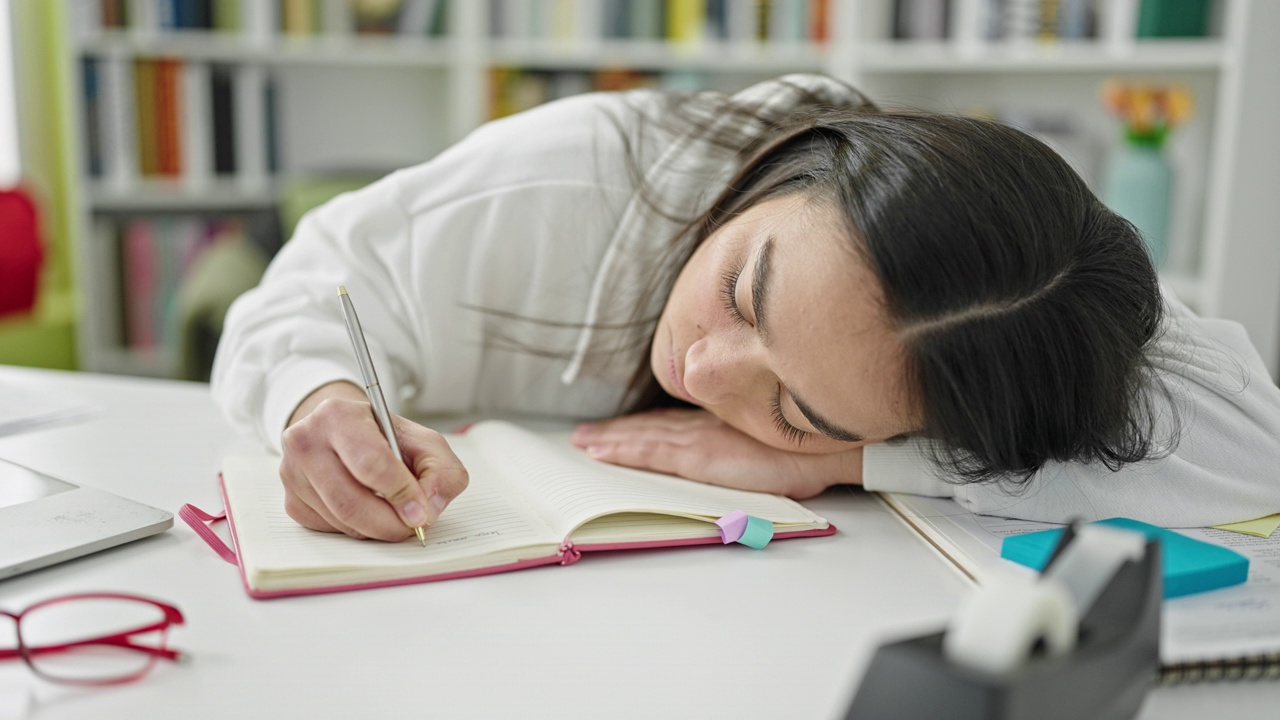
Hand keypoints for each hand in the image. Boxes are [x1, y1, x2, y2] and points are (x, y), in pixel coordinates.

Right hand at [279, 382, 468, 540]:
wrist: (345, 435)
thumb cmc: (385, 439)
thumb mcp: (423, 442)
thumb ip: (441, 470)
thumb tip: (431, 507)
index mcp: (338, 415)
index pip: (371, 463)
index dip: (401, 493)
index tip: (421, 512)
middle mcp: (306, 441)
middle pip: (350, 501)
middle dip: (389, 522)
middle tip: (412, 526)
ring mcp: (293, 473)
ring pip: (341, 520)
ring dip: (376, 529)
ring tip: (395, 515)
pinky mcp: (292, 502)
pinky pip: (330, 529)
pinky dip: (357, 529)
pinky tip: (368, 510)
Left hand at [570, 408, 862, 497]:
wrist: (827, 449)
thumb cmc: (809, 450)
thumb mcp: (769, 443)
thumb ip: (745, 444)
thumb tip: (736, 456)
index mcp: (720, 423)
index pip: (670, 423)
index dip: (641, 427)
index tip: (618, 429)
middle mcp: (703, 426)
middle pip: (649, 428)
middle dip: (616, 432)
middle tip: (584, 435)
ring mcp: (698, 438)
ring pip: (642, 438)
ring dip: (610, 440)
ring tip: (583, 443)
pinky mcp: (698, 455)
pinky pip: (649, 453)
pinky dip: (621, 451)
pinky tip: (599, 452)